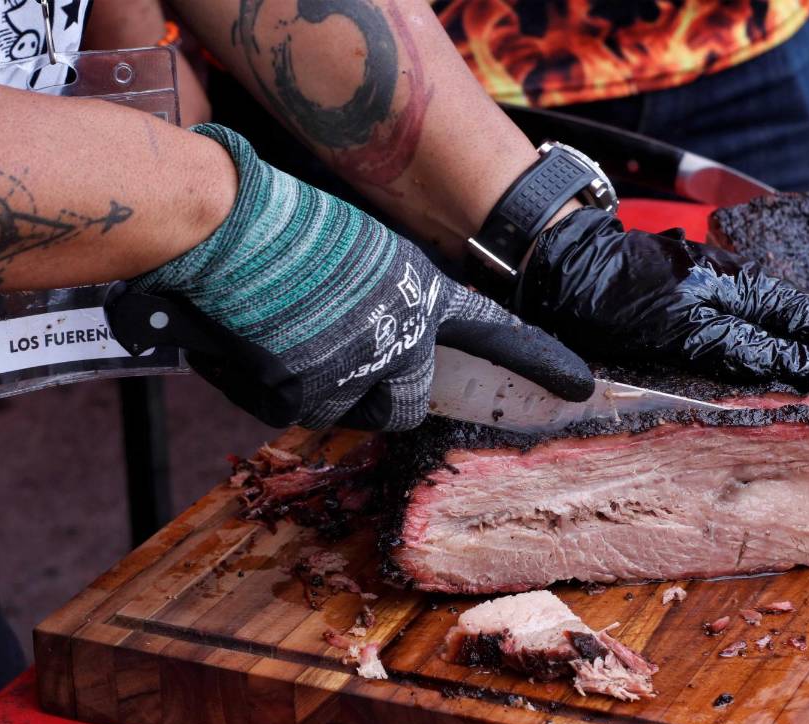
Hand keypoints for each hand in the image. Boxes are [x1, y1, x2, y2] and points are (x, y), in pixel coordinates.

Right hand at [132, 125, 593, 429]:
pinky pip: (291, 412)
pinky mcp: (303, 394)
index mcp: (421, 292)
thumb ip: (382, 300)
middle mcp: (401, 338)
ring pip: (351, 415)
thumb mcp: (362, 253)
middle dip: (386, 400)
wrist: (230, 222)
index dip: (539, 360)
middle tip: (348, 372)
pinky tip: (252, 349)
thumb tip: (364, 340)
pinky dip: (271, 391)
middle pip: (410, 406)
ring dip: (328, 396)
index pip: (497, 333)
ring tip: (289, 346)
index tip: (578, 384)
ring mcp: (355, 373)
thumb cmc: (287, 222)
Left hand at [517, 208, 808, 412]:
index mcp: (751, 293)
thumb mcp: (684, 329)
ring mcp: (724, 296)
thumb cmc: (614, 296)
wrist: (561, 263)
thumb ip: (747, 348)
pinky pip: (756, 338)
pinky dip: (781, 366)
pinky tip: (783, 392)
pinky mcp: (700, 307)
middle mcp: (746, 291)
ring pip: (790, 336)